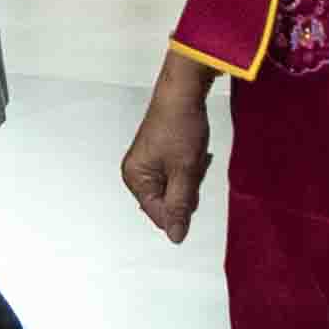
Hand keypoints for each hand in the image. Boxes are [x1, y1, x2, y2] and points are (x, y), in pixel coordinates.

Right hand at [118, 66, 214, 240]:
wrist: (184, 92)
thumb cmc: (180, 126)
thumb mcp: (184, 171)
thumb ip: (179, 206)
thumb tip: (175, 236)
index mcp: (135, 179)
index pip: (160, 214)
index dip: (182, 206)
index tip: (192, 184)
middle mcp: (136, 173)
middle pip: (168, 202)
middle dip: (187, 188)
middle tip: (193, 165)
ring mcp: (148, 163)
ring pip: (176, 188)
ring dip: (190, 177)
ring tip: (193, 156)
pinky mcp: (159, 154)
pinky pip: (178, 174)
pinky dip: (189, 167)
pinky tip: (193, 152)